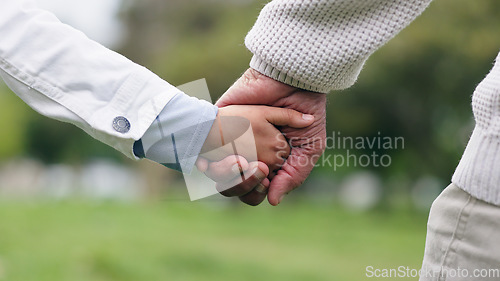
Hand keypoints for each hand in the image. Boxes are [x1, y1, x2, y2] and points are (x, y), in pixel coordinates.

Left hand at [214, 68, 326, 205]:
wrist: (293, 80)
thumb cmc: (306, 111)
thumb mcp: (310, 147)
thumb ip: (294, 175)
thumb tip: (273, 201)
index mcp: (268, 162)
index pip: (254, 190)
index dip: (256, 192)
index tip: (265, 179)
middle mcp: (248, 155)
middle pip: (234, 187)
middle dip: (242, 185)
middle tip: (257, 169)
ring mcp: (231, 141)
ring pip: (217, 175)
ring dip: (227, 175)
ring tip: (243, 161)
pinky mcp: (218, 125)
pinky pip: (204, 153)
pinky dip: (211, 162)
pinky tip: (227, 155)